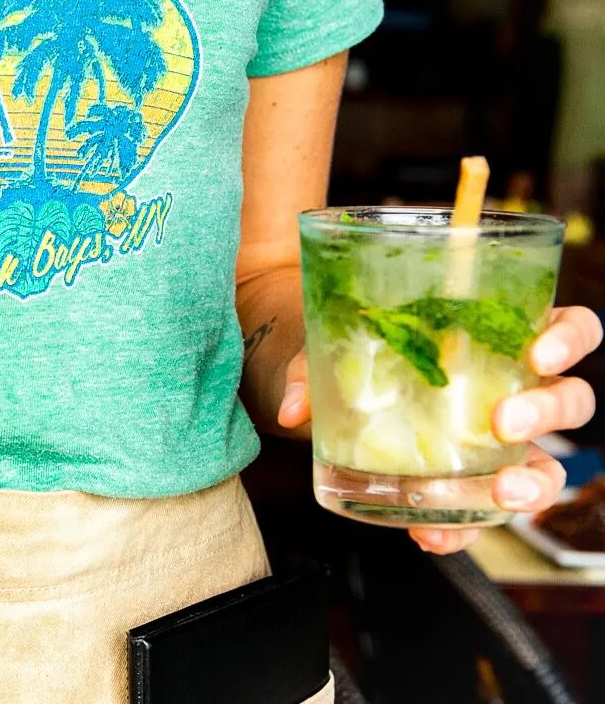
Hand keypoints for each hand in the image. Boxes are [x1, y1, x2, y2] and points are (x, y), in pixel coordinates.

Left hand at [277, 307, 602, 554]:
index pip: (567, 328)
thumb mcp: (335, 342)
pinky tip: (432, 535)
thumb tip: (293, 412)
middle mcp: (515, 386)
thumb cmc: (360, 343)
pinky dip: (466, 529)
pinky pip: (486, 510)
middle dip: (549, 412)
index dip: (569, 338)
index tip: (539, 352)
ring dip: (534, 483)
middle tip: (504, 422)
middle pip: (570, 399)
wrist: (342, 373)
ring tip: (500, 493)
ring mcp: (502, 440)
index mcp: (501, 334)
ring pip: (551, 464)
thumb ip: (313, 370)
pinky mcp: (474, 482)